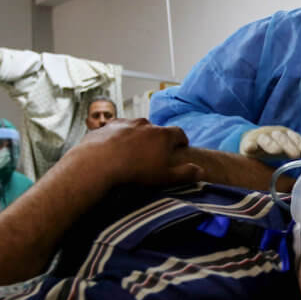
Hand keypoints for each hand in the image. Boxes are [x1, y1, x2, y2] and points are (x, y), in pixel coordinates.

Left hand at [68, 118, 201, 188]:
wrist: (99, 162)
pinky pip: (118, 129)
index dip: (182, 140)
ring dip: (139, 136)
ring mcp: (126, 122)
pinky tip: (115, 149)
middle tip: (154, 154)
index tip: (181, 147)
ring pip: (137, 127)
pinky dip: (120, 136)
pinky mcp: (108, 125)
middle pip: (158, 129)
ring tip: (133, 152)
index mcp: (163, 135)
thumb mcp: (165, 177)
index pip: (179, 133)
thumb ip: (185, 174)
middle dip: (158, 139)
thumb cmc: (135, 171)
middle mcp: (146, 124)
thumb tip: (200, 171)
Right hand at [239, 126, 300, 159]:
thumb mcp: (289, 148)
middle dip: (288, 145)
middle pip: (281, 137)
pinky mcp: (248, 144)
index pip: (293, 137)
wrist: (251, 142)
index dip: (299, 142)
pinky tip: (251, 148)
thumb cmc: (274, 146)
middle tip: (295, 154)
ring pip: (265, 139)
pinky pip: (248, 144)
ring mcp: (259, 139)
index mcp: (284, 135)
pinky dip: (250, 146)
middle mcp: (273, 134)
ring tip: (277, 151)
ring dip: (271, 144)